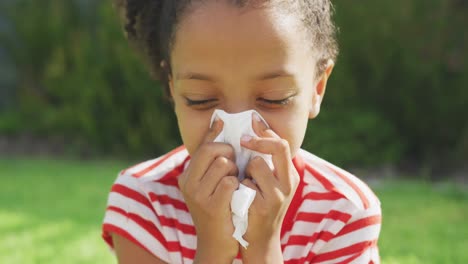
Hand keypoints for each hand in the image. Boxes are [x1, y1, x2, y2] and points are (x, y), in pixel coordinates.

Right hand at [178, 117, 239, 262]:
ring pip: (223, 164)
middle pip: (211, 150)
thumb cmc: (217, 209)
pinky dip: (238, 185)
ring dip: (235, 171)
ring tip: (235, 182)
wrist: (215, 244)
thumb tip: (219, 122)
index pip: (202, 146)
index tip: (223, 124)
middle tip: (235, 164)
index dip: (217, 136)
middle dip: (229, 153)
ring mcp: (198, 195)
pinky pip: (231, 181)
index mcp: (186, 176)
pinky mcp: (211, 206)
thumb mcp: (207, 184)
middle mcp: (188, 183)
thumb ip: (211, 158)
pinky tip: (238, 194)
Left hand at [239, 113, 299, 262]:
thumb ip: (266, 161)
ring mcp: (278, 195)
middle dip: (259, 140)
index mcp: (290, 174)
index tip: (251, 121)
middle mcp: (288, 182)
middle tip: (243, 139)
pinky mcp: (263, 206)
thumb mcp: (269, 183)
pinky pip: (245, 183)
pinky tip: (242, 198)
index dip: (266, 130)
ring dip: (246, 170)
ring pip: (257, 164)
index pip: (282, 142)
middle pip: (279, 146)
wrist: (259, 239)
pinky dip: (240, 187)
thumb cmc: (260, 205)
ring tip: (245, 182)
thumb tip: (254, 130)